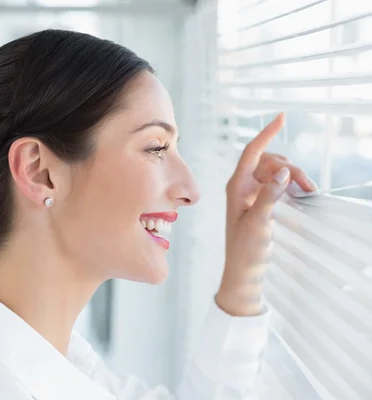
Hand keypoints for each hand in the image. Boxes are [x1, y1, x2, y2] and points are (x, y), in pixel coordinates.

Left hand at [215, 113, 316, 316]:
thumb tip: (281, 172)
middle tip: (307, 186)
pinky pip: (276, 182)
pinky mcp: (260, 201)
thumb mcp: (259, 223)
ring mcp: (250, 193)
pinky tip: (300, 192)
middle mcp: (242, 186)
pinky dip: (289, 183)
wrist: (244, 270)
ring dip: (292, 175)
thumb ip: (269, 196)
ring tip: (308, 190)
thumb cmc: (247, 249)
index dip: (267, 133)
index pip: (252, 152)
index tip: (282, 116)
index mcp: (236, 187)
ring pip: (275, 171)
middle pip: (269, 160)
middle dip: (289, 166)